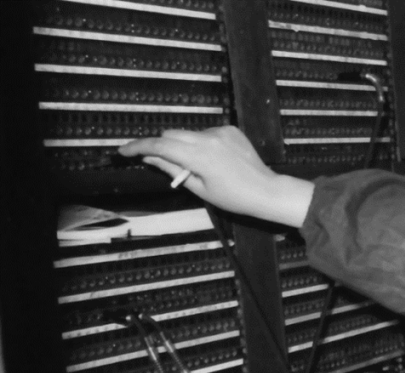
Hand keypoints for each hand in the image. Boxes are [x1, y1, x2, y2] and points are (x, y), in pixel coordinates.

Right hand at [118, 126, 313, 227]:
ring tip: (199, 166)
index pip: (160, 145)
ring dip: (184, 145)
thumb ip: (173, 170)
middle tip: (163, 163)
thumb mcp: (199, 189)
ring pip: (189, 133)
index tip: (124, 151)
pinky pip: (206, 133)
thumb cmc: (233, 197)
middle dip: (162, 146)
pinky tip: (216, 160)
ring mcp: (220, 131)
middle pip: (171, 134)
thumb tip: (151, 157)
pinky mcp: (230, 129)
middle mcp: (208, 138)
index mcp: (198, 156)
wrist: (266, 191)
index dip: (139, 147)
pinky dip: (202, 143)